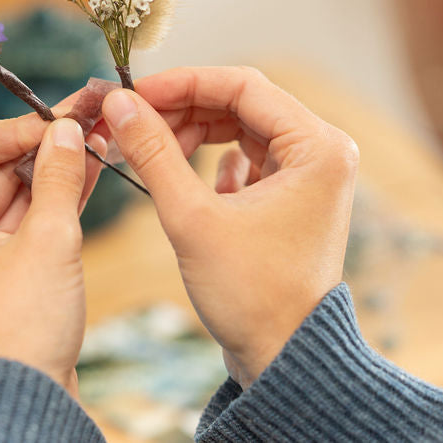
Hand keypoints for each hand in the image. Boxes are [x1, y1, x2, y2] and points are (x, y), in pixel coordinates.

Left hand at [0, 114, 106, 396]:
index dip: (21, 126)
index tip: (66, 118)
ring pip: (17, 193)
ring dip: (56, 170)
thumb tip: (68, 128)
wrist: (24, 401)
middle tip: (90, 119)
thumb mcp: (47, 239)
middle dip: (44, 144)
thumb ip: (59, 175)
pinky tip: (91, 172)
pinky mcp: (4, 273)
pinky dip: (57, 200)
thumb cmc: (19, 326)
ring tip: (100, 140)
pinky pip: (29, 221)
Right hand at [100, 66, 357, 388]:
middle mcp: (323, 152)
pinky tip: (194, 184)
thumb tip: (119, 103)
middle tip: (131, 121)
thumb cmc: (250, 295)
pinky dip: (212, 161)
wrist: (282, 359)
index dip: (182, 83)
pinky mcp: (292, 197)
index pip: (243, 86)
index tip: (133, 93)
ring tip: (150, 151)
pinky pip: (247, 157)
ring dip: (193, 133)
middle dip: (183, 109)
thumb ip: (153, 152)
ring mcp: (310, 175)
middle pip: (242, 104)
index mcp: (318, 147)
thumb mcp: (191, 217)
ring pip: (241, 129)